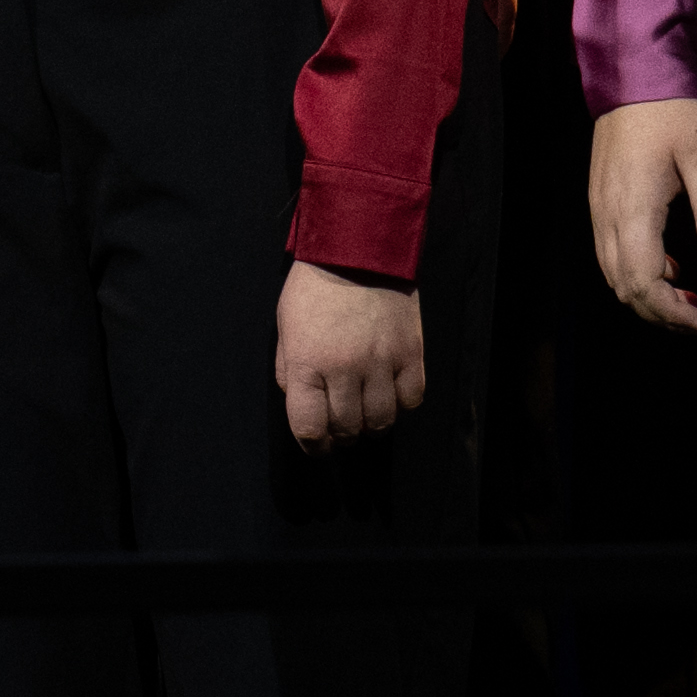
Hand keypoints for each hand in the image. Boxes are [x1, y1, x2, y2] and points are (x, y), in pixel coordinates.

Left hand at [275, 262, 429, 451]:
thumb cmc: (314, 288)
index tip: (316, 446)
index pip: (309, 426)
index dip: (312, 445)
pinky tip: (390, 393)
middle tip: (341, 428)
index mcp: (307, 362)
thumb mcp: (285, 326)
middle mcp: (344, 369)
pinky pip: (411, 399)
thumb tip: (301, 401)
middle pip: (346, 428)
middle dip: (341, 435)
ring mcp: (381, 363)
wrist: (358, 250)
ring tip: (366, 414)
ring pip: (381, 420)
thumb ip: (289, 368)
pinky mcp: (411, 354)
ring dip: (371, 425)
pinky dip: (401, 404)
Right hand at [587, 97, 696, 338]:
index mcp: (633, 207)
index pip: (644, 282)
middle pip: (623, 287)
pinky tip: (673, 267)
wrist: (634, 72)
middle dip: (664, 314)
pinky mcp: (601, 199)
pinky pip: (611, 253)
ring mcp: (599, 207)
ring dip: (650, 297)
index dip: (675, 313)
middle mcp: (607, 213)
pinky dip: (638, 273)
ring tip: (692, 301)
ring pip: (613, 274)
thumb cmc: (674, 108)